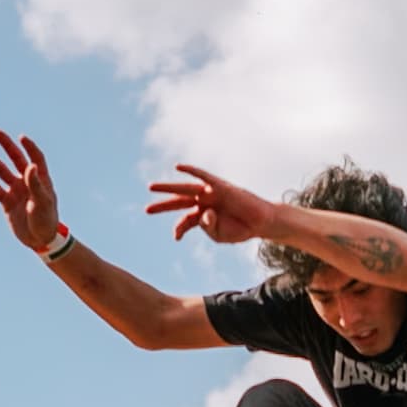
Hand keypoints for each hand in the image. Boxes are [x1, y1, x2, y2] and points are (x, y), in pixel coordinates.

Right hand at [0, 130, 60, 250]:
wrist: (40, 240)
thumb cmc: (46, 220)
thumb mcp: (43, 202)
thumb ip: (35, 184)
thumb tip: (30, 165)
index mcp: (41, 179)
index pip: (35, 157)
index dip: (29, 147)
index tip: (21, 138)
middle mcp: (27, 181)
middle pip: (16, 158)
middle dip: (7, 146)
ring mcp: (16, 190)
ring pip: (1, 171)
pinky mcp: (7, 202)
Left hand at [146, 164, 272, 245]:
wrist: (260, 223)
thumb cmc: (239, 229)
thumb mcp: (219, 235)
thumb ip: (207, 227)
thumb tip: (203, 213)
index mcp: (203, 215)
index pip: (185, 220)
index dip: (179, 229)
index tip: (176, 238)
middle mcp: (204, 201)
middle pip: (179, 201)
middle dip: (162, 205)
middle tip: (146, 210)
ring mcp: (211, 192)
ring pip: (186, 188)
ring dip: (168, 187)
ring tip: (151, 187)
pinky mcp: (220, 186)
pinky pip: (203, 176)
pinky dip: (191, 171)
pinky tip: (178, 167)